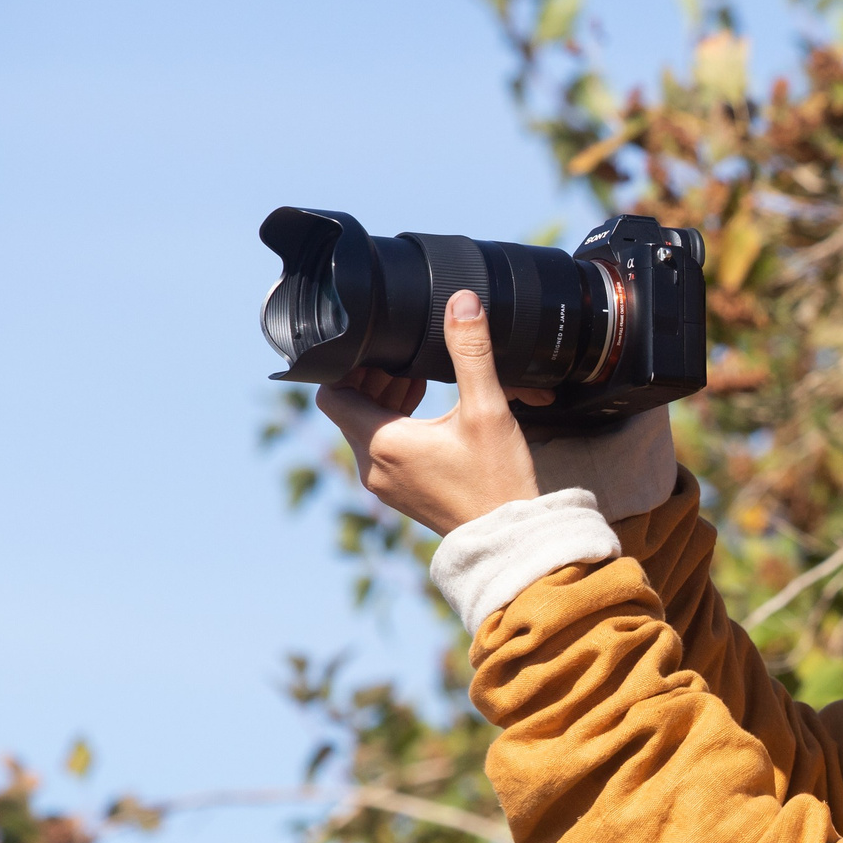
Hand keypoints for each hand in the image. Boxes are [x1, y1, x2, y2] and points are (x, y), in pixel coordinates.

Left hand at [316, 290, 542, 534]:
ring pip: (364, 431)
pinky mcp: (400, 495)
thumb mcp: (487, 409)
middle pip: (348, 409)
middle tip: (404, 364)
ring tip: (417, 385)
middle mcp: (372, 466)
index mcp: (381, 441)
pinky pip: (381, 453)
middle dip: (370, 381)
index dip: (349, 367)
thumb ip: (471, 352)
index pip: (331, 393)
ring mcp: (384, 485)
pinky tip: (428, 420)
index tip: (380, 353)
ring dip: (383, 405)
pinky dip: (394, 429)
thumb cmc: (497, 479)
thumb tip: (462, 302)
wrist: (510, 540)